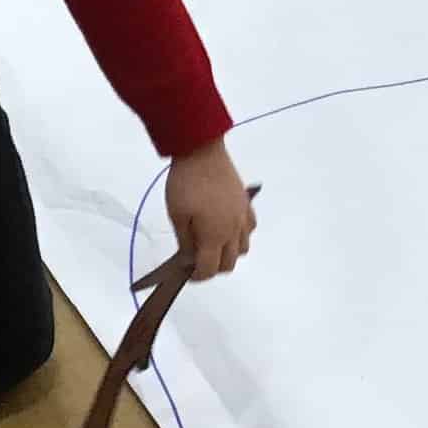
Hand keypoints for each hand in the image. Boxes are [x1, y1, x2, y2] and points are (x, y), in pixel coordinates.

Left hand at [165, 141, 255, 278]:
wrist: (201, 150)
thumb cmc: (185, 182)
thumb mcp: (177, 214)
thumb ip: (185, 241)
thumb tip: (189, 258)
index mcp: (215, 236)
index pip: (210, 269)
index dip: (198, 277)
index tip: (188, 274)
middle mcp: (233, 230)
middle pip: (229, 263)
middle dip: (213, 267)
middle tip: (197, 259)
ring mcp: (243, 216)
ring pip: (244, 248)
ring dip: (229, 252)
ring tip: (212, 243)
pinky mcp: (246, 203)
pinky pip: (250, 228)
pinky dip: (241, 235)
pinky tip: (227, 227)